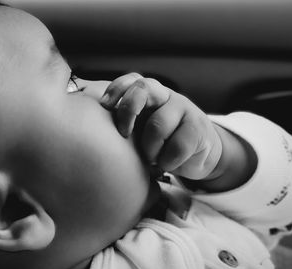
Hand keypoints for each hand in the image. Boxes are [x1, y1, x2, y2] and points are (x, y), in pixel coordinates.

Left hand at [101, 73, 222, 179]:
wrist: (199, 154)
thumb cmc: (160, 142)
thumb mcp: (139, 130)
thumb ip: (124, 124)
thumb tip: (93, 130)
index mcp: (146, 93)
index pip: (129, 81)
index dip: (115, 91)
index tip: (105, 107)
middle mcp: (164, 95)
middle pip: (143, 88)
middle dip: (128, 110)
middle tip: (124, 134)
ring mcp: (183, 108)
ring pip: (157, 125)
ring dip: (149, 149)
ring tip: (151, 160)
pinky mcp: (198, 127)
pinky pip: (177, 146)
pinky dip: (168, 161)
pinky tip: (168, 164)